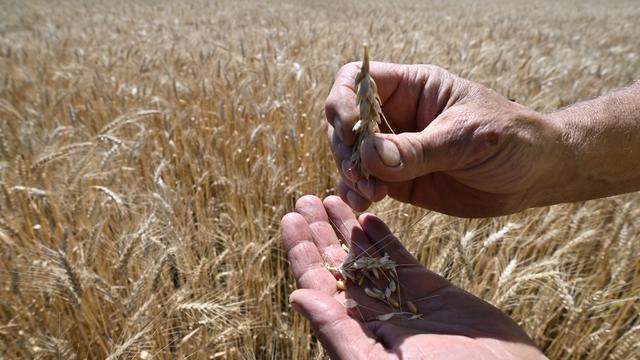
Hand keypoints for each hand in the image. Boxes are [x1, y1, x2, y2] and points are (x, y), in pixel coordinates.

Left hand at [282, 195, 545, 358]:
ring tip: (329, 197)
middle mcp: (372, 314)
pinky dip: (383, 236)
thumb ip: (337, 333)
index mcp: (354, 332)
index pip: (318, 286)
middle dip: (319, 233)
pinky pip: (398, 257)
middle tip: (302, 200)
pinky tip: (368, 215)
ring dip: (345, 228)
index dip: (302, 254)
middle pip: (337, 266)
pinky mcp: (428, 289)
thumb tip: (296, 296)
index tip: (289, 220)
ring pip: (365, 256)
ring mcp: (400, 299)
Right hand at [325, 62, 568, 216]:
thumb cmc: (509, 139)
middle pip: (344, 120)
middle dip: (345, 146)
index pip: (358, 79)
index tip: (350, 129)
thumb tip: (369, 156)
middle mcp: (397, 116)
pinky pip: (365, 184)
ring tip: (369, 194)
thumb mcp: (466, 139)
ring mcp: (395, 150)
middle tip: (362, 173)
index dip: (344, 100)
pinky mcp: (399, 181)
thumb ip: (418, 149)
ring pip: (351, 155)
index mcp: (412, 88)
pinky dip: (357, 194)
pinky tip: (364, 204)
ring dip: (349, 174)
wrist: (535, 175)